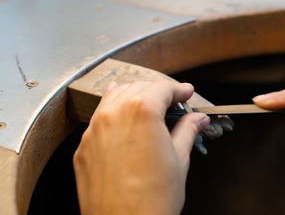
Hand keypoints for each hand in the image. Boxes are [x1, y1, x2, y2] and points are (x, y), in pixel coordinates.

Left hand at [73, 81, 209, 214]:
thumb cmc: (153, 200)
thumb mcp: (179, 160)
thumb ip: (187, 131)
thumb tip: (197, 120)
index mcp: (142, 111)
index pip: (163, 88)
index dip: (179, 89)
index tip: (186, 93)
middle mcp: (114, 114)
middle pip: (139, 88)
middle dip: (159, 92)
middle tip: (174, 104)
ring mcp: (95, 130)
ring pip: (115, 97)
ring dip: (135, 96)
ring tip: (149, 105)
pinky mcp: (84, 146)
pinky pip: (99, 118)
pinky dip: (113, 111)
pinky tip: (122, 115)